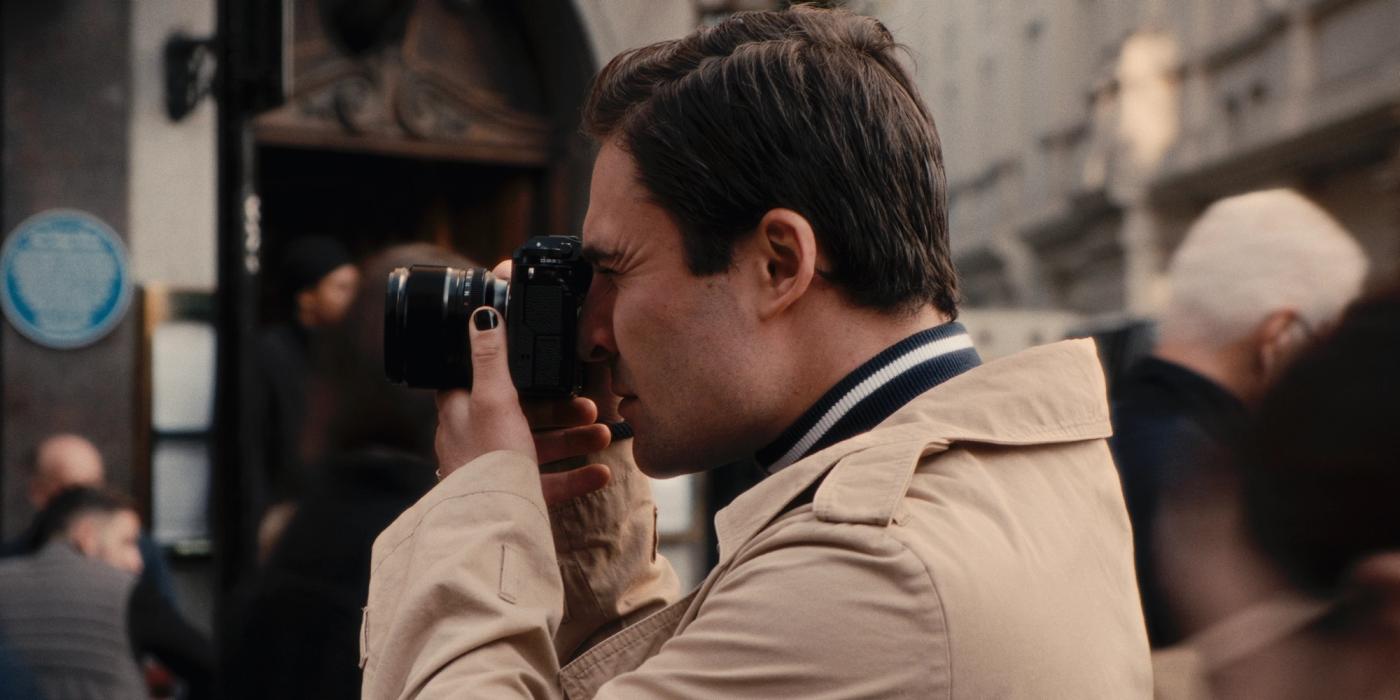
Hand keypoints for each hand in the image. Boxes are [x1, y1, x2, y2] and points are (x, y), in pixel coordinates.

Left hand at [434, 264, 611, 504]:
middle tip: (590, 405)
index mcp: (461, 411)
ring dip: (575, 438)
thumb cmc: (486, 459)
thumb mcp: (493, 398)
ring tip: (603, 434)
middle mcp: (475, 439)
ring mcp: (496, 470)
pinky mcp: (515, 496)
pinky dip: (577, 475)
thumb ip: (491, 357)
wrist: (492, 525)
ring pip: (539, 446)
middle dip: (561, 409)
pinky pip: (551, 482)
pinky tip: (601, 473)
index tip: (544, 363)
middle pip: (522, 414)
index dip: (514, 370)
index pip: (484, 379)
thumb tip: (483, 316)